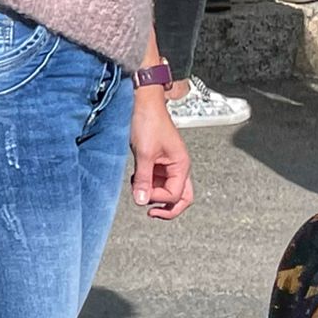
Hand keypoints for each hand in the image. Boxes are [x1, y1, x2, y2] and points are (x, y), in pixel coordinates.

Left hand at [130, 87, 193, 219]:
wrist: (144, 104)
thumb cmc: (149, 122)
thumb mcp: (144, 154)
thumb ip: (143, 179)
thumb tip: (141, 200)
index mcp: (181, 165)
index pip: (175, 195)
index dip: (158, 198)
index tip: (142, 193)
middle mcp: (178, 167)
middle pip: (180, 197)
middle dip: (166, 207)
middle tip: (151, 213)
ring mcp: (169, 165)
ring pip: (166, 190)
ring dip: (152, 193)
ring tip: (138, 188)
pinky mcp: (158, 162)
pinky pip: (156, 180)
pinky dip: (146, 183)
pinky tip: (136, 179)